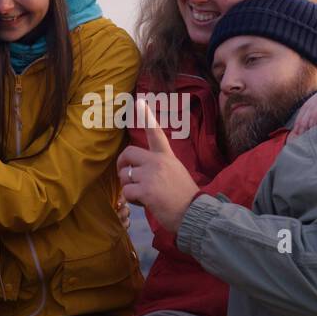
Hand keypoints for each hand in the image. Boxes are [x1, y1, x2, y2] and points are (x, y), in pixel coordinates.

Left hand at [117, 102, 198, 235]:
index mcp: (167, 157)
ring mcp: (151, 175)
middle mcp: (158, 162)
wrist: (194, 213)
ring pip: (125, 176)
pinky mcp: (146, 190)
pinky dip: (132, 200)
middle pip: (128, 154)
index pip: (156, 133)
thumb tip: (139, 171)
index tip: (140, 102)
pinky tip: (144, 203)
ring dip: (128, 188)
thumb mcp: (176, 173)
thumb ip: (160, 167)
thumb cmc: (186, 197)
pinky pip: (127, 192)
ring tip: (142, 196)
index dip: (146, 117)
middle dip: (122, 166)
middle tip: (124, 175)